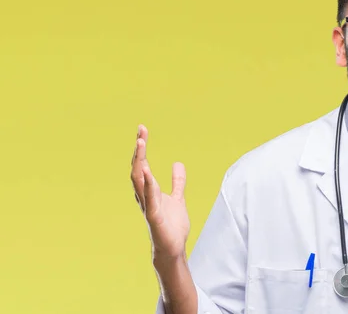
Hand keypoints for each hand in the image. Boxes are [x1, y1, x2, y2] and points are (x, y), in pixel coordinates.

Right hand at [130, 125, 189, 259]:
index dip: (142, 148)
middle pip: (137, 169)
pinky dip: (147, 185)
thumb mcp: (178, 198)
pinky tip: (148, 172)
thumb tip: (178, 163)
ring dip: (140, 162)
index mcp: (150, 190)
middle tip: (140, 132)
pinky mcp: (154, 217)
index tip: (142, 130)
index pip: (143, 165)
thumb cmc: (172, 225)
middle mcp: (145, 196)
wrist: (173, 248)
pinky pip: (148, 199)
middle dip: (138, 151)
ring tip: (141, 144)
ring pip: (138, 181)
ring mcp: (148, 206)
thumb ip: (178, 182)